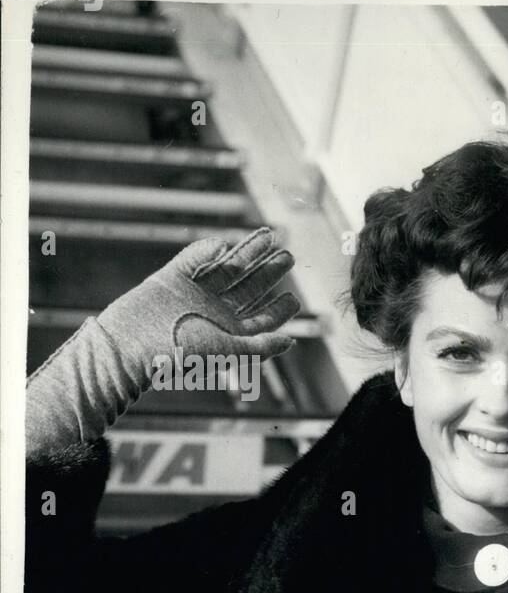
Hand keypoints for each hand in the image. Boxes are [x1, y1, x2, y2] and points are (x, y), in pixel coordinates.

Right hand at [97, 225, 298, 374]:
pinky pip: (193, 260)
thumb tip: (290, 341)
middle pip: (248, 288)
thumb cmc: (177, 355)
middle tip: (289, 256)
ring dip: (247, 253)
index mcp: (228, 332)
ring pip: (226, 268)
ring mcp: (193, 294)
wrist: (127, 346)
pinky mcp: (170, 279)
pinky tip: (224, 243)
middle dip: (268, 272)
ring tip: (269, 237)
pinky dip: (206, 250)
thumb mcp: (225, 352)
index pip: (260, 319)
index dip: (278, 309)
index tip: (294, 298)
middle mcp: (213, 312)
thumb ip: (258, 347)